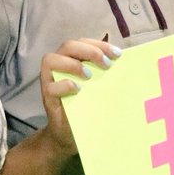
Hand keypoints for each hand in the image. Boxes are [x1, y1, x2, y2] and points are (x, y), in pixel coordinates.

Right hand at [38, 38, 122, 154]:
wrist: (70, 133)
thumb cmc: (88, 106)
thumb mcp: (99, 87)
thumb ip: (106, 74)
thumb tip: (126, 65)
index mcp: (73, 58)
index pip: (84, 41)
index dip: (100, 44)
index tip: (118, 55)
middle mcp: (59, 65)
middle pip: (68, 45)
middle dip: (89, 51)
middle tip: (106, 65)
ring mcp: (50, 80)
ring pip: (51, 59)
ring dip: (72, 64)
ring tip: (89, 76)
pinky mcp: (47, 96)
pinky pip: (50, 85)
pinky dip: (64, 84)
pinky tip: (77, 89)